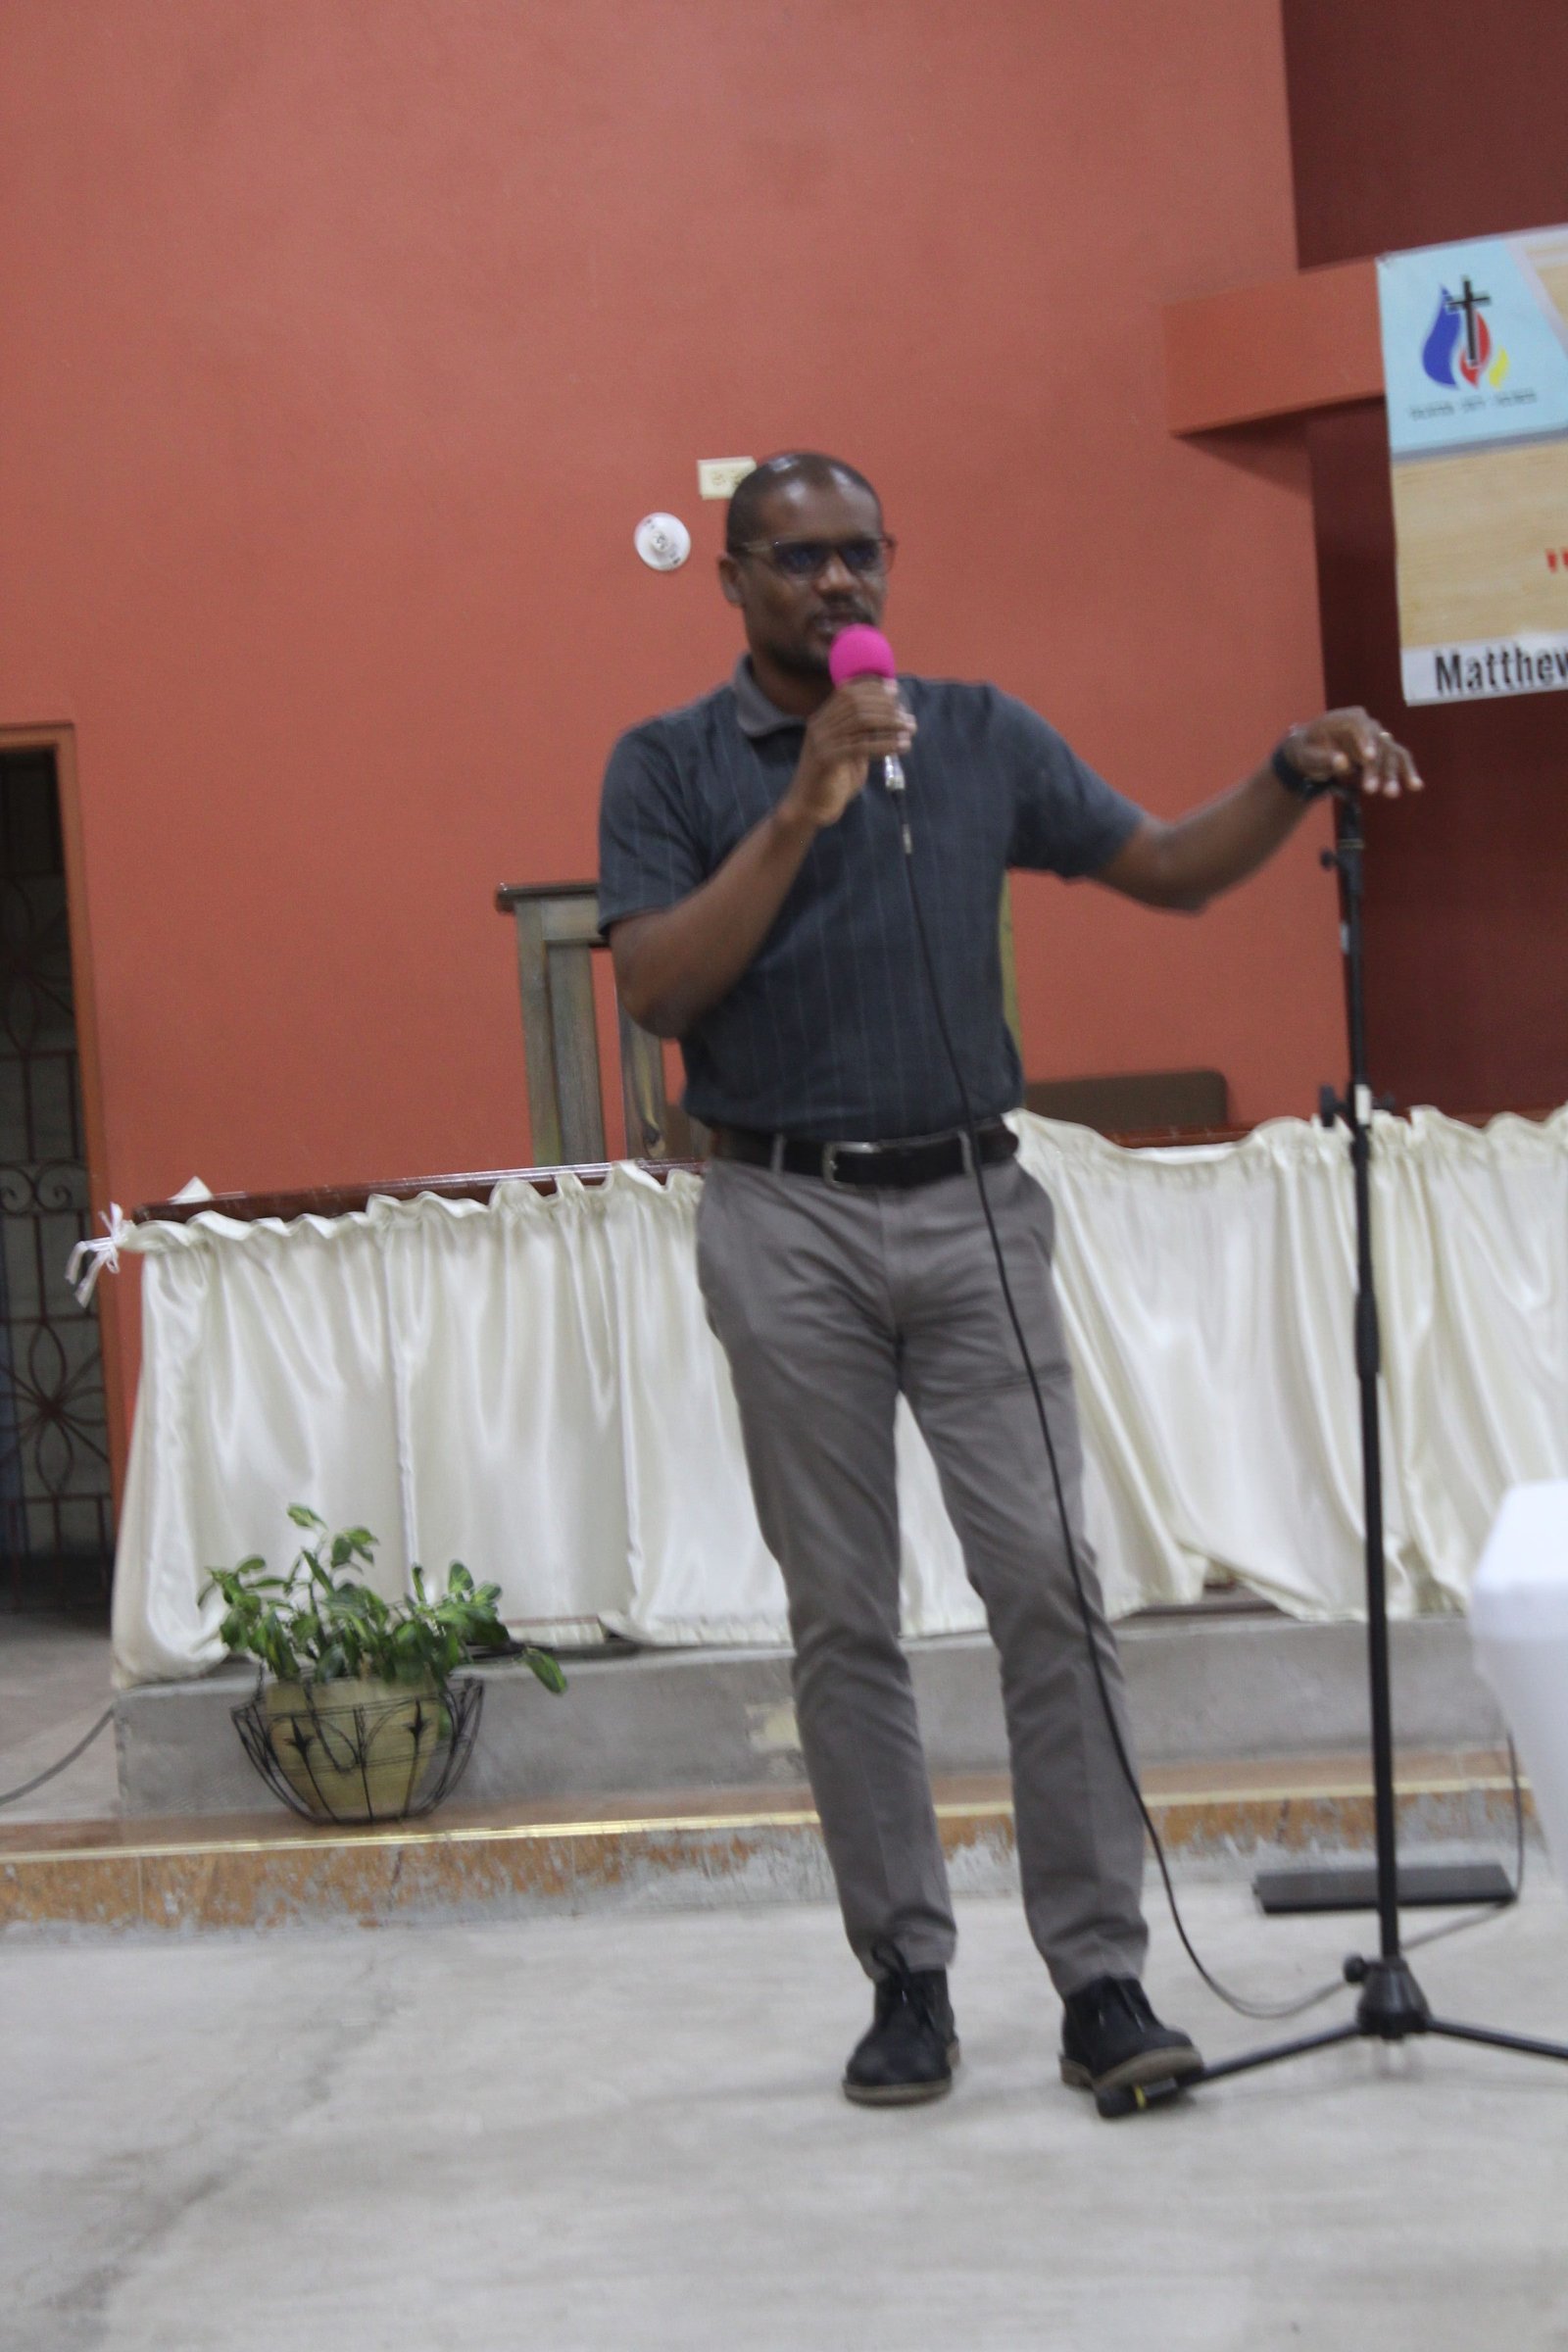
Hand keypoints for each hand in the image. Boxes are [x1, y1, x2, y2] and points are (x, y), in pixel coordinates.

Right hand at [783, 679, 915, 830]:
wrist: (809, 809)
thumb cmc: (833, 782)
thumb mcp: (850, 752)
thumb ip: (862, 734)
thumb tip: (889, 717)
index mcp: (822, 719)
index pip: (847, 691)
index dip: (872, 687)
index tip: (896, 691)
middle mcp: (819, 725)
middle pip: (856, 702)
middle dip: (886, 706)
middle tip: (908, 719)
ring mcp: (820, 741)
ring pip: (860, 720)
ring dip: (890, 723)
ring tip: (910, 730)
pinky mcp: (826, 760)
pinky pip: (861, 745)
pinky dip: (885, 743)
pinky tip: (902, 746)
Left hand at [1282, 709, 1423, 798]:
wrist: (1311, 752)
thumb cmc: (1307, 750)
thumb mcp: (1307, 755)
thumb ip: (1323, 759)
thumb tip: (1343, 762)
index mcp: (1347, 718)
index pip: (1360, 725)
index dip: (1366, 740)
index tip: (1368, 758)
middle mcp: (1367, 725)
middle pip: (1377, 743)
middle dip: (1376, 767)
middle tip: (1371, 789)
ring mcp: (1377, 739)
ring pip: (1390, 754)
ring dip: (1392, 774)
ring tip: (1390, 794)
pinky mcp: (1383, 753)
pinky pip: (1398, 760)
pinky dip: (1406, 772)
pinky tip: (1416, 786)